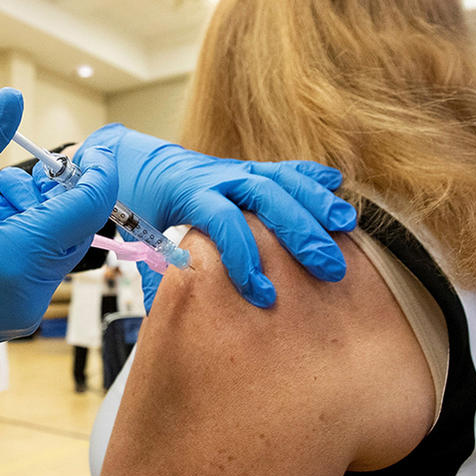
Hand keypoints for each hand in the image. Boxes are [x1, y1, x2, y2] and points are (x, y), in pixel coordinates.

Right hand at [0, 88, 117, 378]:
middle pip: (75, 231)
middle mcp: (28, 294)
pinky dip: (25, 241)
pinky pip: (36, 272)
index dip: (97, 173)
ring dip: (37, 216)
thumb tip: (12, 99)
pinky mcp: (11, 319)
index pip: (86, 210)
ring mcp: (22, 313)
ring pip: (56, 251)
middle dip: (57, 193)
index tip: (93, 148)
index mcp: (14, 261)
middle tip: (23, 171)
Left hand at [75, 125, 354, 307]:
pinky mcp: (243, 167)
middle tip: (328, 268)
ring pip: (279, 178)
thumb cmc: (134, 205)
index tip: (263, 295)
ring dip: (315, 202)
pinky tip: (338, 184)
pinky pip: (280, 167)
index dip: (244, 257)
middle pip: (263, 196)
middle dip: (299, 231)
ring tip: (347, 227)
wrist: (128, 160)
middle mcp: (213, 176)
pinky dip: (308, 175)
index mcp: (184, 194)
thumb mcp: (135, 240)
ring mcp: (231, 168)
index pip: (222, 221)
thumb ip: (154, 274)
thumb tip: (171, 315)